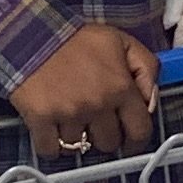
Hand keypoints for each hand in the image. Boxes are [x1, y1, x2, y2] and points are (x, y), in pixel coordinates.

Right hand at [12, 22, 156, 155]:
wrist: (31, 33)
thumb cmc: (76, 38)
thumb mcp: (122, 42)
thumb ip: (146, 68)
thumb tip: (151, 100)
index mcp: (120, 87)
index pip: (140, 131)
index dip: (137, 141)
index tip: (130, 142)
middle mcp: (97, 105)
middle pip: (109, 143)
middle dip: (105, 136)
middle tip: (96, 124)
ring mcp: (68, 114)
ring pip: (80, 148)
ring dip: (77, 138)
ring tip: (72, 120)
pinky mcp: (40, 119)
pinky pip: (50, 150)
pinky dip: (52, 146)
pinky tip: (53, 132)